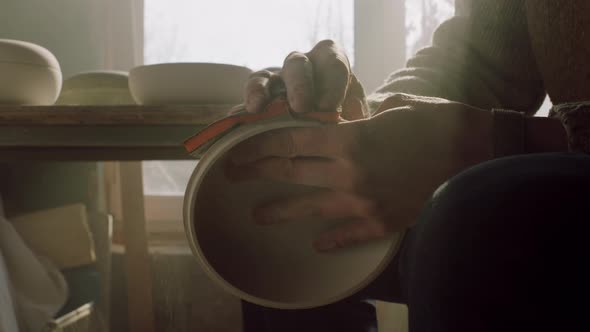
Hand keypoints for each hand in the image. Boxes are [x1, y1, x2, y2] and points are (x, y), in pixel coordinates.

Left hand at [228, 93, 492, 251]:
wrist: (478, 155)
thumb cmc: (439, 123)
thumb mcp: (395, 108)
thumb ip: (362, 117)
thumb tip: (345, 122)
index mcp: (351, 140)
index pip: (292, 141)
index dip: (263, 144)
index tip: (242, 149)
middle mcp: (350, 173)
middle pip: (293, 173)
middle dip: (260, 172)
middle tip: (236, 175)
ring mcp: (364, 202)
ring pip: (311, 208)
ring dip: (281, 211)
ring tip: (259, 215)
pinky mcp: (383, 222)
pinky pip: (348, 234)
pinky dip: (332, 239)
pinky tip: (318, 244)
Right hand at [242, 39, 367, 120]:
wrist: (333, 138)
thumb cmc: (347, 125)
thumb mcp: (357, 122)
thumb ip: (352, 120)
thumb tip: (343, 124)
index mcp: (331, 64)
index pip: (332, 62)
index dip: (331, 82)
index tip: (330, 107)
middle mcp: (303, 67)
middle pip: (297, 64)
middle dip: (299, 85)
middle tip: (301, 108)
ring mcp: (277, 81)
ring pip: (265, 76)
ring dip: (261, 91)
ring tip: (257, 108)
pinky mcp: (259, 99)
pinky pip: (249, 97)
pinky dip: (244, 105)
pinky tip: (243, 117)